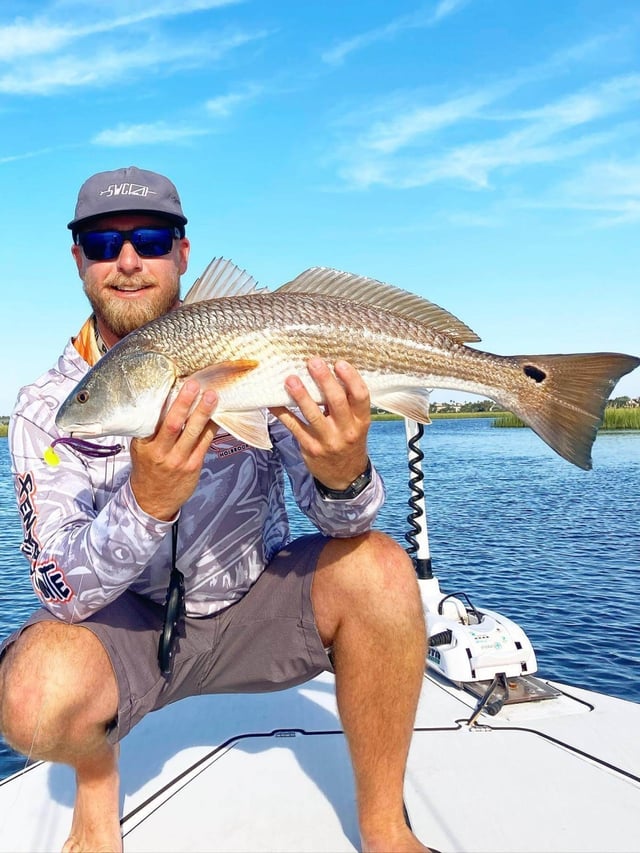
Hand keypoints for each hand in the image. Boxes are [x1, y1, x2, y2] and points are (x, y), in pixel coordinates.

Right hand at [129, 380, 218, 520]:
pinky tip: (218, 416)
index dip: (166, 402)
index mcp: (143, 444)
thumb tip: (168, 401)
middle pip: (173, 424)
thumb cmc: (148, 468)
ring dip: (203, 413)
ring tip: (212, 396)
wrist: (151, 500)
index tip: (174, 384)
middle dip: (184, 403)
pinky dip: (211, 428)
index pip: (154, 420)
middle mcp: (159, 452)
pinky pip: (205, 444)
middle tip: (194, 385)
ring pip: (193, 433)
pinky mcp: (193, 466)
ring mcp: (177, 460)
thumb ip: (151, 429)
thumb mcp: (140, 448)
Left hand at [270, 358, 370, 489]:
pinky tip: (273, 401)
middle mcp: (346, 430)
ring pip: (313, 414)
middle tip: (313, 362)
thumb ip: (347, 404)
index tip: (339, 362)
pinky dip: (282, 413)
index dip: (351, 378)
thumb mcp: (356, 425)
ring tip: (290, 379)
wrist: (345, 477)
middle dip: (324, 380)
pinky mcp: (310, 448)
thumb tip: (327, 373)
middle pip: (337, 401)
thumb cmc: (349, 442)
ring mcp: (327, 441)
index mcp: (361, 421)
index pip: (361, 396)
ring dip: (301, 395)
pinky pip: (294, 427)